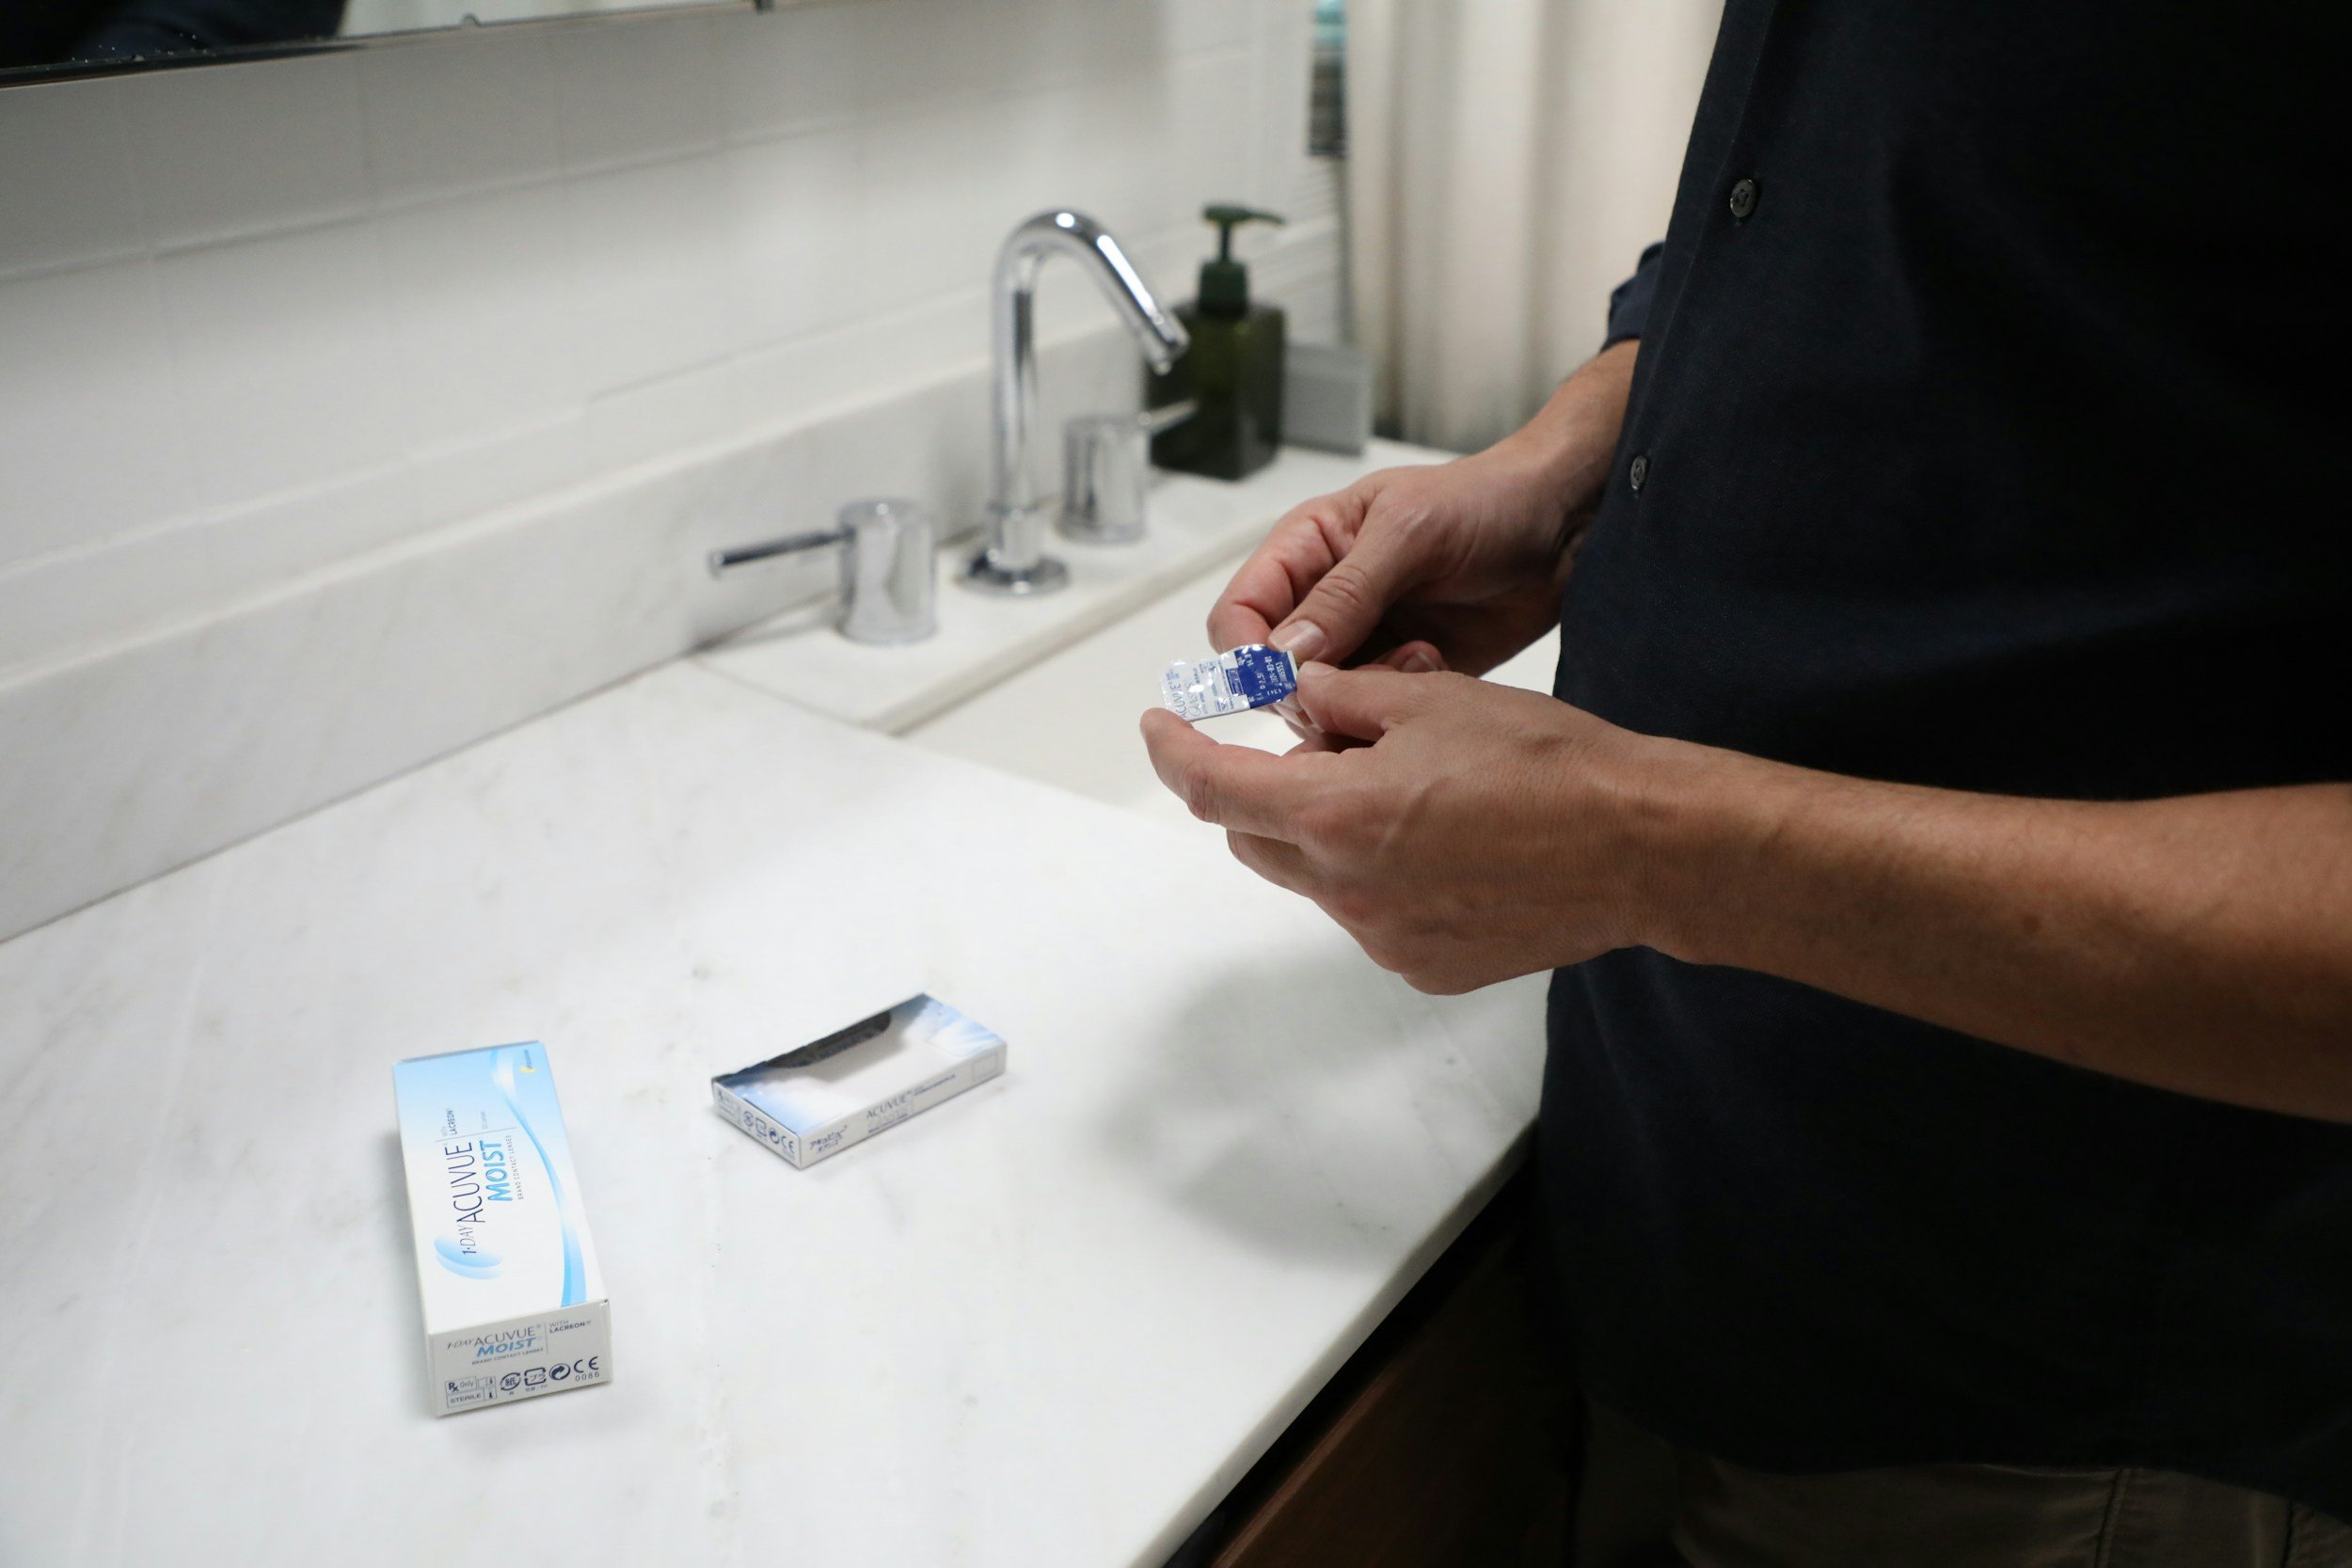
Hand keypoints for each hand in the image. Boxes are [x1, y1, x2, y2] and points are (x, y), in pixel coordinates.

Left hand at [1140, 661, 1680, 993]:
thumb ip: (1341, 701)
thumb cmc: (1549, 766)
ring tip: (1417, 792)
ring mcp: (1385, 939)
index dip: (1174, 753)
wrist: (1640, 846)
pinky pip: (1374, 915)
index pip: (1212, 788)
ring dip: (1334, 834)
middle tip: (1329, 746)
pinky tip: (1449, 846)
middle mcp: (1346, 889)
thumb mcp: (1429, 701)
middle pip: (1256, 838)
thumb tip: (1297, 698)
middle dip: (1265, 791)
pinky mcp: (1425, 966)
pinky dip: (1383, 876)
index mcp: (1334, 815)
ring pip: (1318, 878)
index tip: (1160, 729)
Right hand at [1207, 340, 1635, 675]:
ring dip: (1358, 696)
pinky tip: (1435, 669)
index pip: (1237, 617)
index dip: (1248, 656)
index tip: (1282, 682)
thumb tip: (1281, 655)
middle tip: (1357, 683)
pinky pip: (1369, 711)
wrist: (1562, 526)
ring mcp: (1361, 640)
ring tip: (1418, 661)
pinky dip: (1393, 704)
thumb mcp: (1408, 533)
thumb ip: (1345, 594)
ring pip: (1318, 701)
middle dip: (1307, 687)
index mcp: (1304, 550)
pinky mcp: (1400, 672)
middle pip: (1270, 672)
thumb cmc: (1484, 501)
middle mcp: (1321, 600)